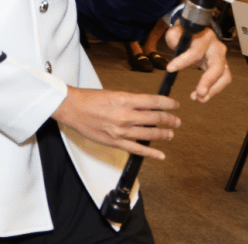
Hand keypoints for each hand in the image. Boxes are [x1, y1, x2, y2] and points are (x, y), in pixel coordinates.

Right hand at [51, 86, 180, 160]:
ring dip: (163, 134)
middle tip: (176, 120)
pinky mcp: (116, 142)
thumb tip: (146, 104)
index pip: (154, 101)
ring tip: (170, 134)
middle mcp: (126, 115)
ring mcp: (121, 131)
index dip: (168, 103)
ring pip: (150, 134)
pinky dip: (151, 153)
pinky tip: (160, 154)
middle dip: (170, 119)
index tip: (175, 104)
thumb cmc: (89, 98)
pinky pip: (138, 149)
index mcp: (125, 99)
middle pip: (156, 118)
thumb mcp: (113, 93)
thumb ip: (130, 100)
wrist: (72, 108)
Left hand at [164, 24, 231, 101]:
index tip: (170, 69)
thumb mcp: (177, 30)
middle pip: (217, 66)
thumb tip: (176, 45)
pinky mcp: (222, 67)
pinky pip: (222, 81)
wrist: (196, 31)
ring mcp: (222, 58)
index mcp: (205, 37)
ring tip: (199, 99)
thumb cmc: (185, 32)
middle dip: (208, 81)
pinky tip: (201, 96)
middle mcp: (217, 47)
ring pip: (225, 76)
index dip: (183, 60)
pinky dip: (213, 90)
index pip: (196, 51)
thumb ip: (174, 35)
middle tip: (198, 93)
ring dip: (213, 90)